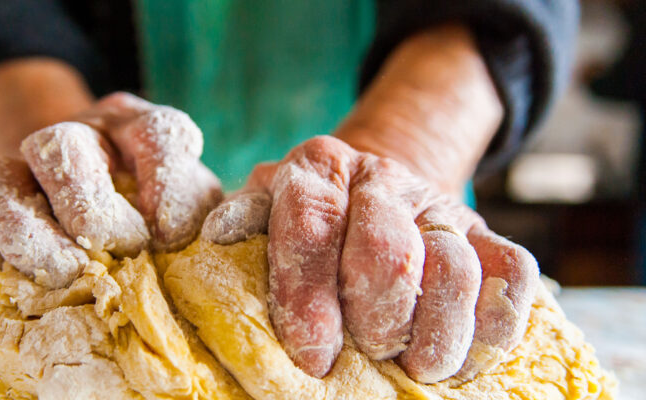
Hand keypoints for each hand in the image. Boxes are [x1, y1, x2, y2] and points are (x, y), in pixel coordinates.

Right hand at [0, 93, 221, 322]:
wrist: (108, 228)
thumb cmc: (169, 222)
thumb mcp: (202, 210)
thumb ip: (224, 216)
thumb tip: (221, 235)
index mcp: (140, 130)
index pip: (157, 132)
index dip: (165, 179)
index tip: (173, 235)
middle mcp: (78, 139)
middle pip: (60, 146)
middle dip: (88, 209)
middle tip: (117, 254)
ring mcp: (23, 172)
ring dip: (29, 238)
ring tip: (68, 278)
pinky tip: (8, 309)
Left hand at [201, 136, 538, 382]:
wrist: (379, 196)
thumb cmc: (308, 224)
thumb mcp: (264, 212)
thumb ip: (242, 222)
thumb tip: (214, 237)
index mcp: (317, 168)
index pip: (310, 222)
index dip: (308, 296)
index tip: (310, 357)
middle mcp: (381, 178)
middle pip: (386, 250)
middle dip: (374, 320)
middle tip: (364, 354)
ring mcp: (441, 206)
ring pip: (453, 269)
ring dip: (433, 335)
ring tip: (413, 368)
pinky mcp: (490, 236)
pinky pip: (512, 277)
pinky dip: (491, 327)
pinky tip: (460, 355)